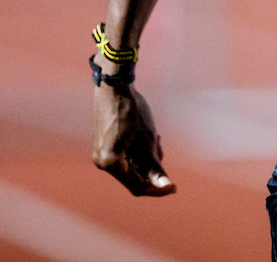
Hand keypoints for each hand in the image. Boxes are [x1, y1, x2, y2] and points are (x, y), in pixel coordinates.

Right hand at [92, 81, 175, 196]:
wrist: (115, 87)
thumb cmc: (132, 112)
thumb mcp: (147, 140)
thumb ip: (155, 166)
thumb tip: (166, 186)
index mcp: (110, 163)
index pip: (138, 186)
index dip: (158, 189)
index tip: (175, 187)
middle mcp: (102, 163)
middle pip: (134, 178)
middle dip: (152, 168)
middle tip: (159, 145)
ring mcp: (102, 155)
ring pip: (131, 167)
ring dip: (147, 158)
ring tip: (154, 137)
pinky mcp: (105, 146)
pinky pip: (125, 158)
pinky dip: (139, 152)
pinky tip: (147, 136)